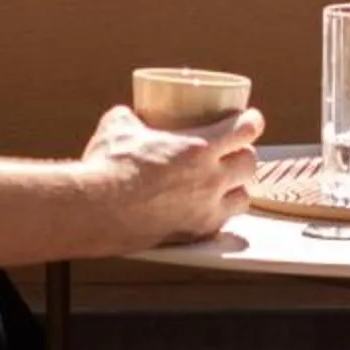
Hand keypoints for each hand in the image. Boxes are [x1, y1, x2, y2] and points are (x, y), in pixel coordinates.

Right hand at [82, 104, 264, 248]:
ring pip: (243, 198)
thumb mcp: (120, 125)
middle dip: (244, 154)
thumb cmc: (108, 167)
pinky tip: (205, 208)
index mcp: (199, 148)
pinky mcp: (194, 234)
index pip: (245, 130)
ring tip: (224, 182)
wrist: (97, 210)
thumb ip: (133, 117)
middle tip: (232, 151)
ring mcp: (205, 211)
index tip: (250, 118)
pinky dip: (218, 213)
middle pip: (250, 164)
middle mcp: (211, 180)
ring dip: (237, 187)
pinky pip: (221, 223)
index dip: (252, 121)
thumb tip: (131, 115)